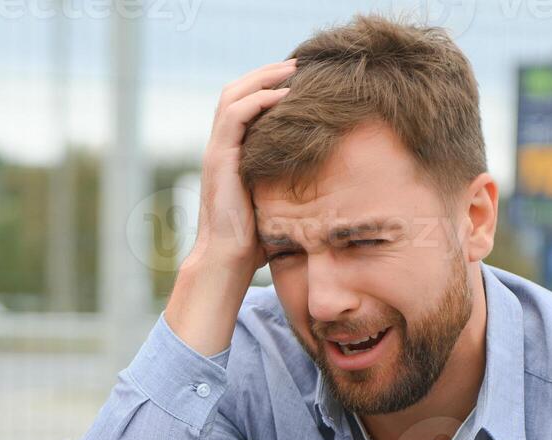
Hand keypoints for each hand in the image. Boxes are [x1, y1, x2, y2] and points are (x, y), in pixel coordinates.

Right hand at [165, 59, 295, 354]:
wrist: (228, 262)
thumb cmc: (255, 243)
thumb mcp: (279, 203)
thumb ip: (293, 185)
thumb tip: (335, 185)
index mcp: (232, 155)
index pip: (244, 106)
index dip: (268, 87)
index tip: (300, 80)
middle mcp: (221, 148)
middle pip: (236, 91)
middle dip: (266, 73)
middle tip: (298, 65)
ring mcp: (217, 151)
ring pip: (232, 95)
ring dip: (263, 78)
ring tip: (293, 71)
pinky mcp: (219, 159)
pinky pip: (235, 115)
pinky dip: (259, 99)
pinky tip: (285, 97)